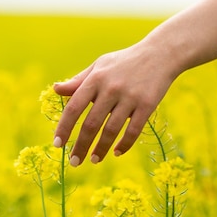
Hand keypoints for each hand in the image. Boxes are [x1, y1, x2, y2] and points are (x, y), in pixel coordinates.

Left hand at [53, 42, 175, 165]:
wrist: (160, 53)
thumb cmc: (124, 62)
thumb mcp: (99, 66)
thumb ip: (79, 81)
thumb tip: (56, 90)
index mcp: (95, 79)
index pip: (73, 107)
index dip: (64, 128)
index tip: (57, 144)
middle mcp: (111, 89)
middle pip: (91, 124)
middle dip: (80, 146)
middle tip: (74, 162)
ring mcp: (129, 97)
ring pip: (111, 130)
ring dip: (100, 149)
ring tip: (93, 160)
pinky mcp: (147, 105)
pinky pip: (133, 130)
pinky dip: (124, 144)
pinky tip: (116, 152)